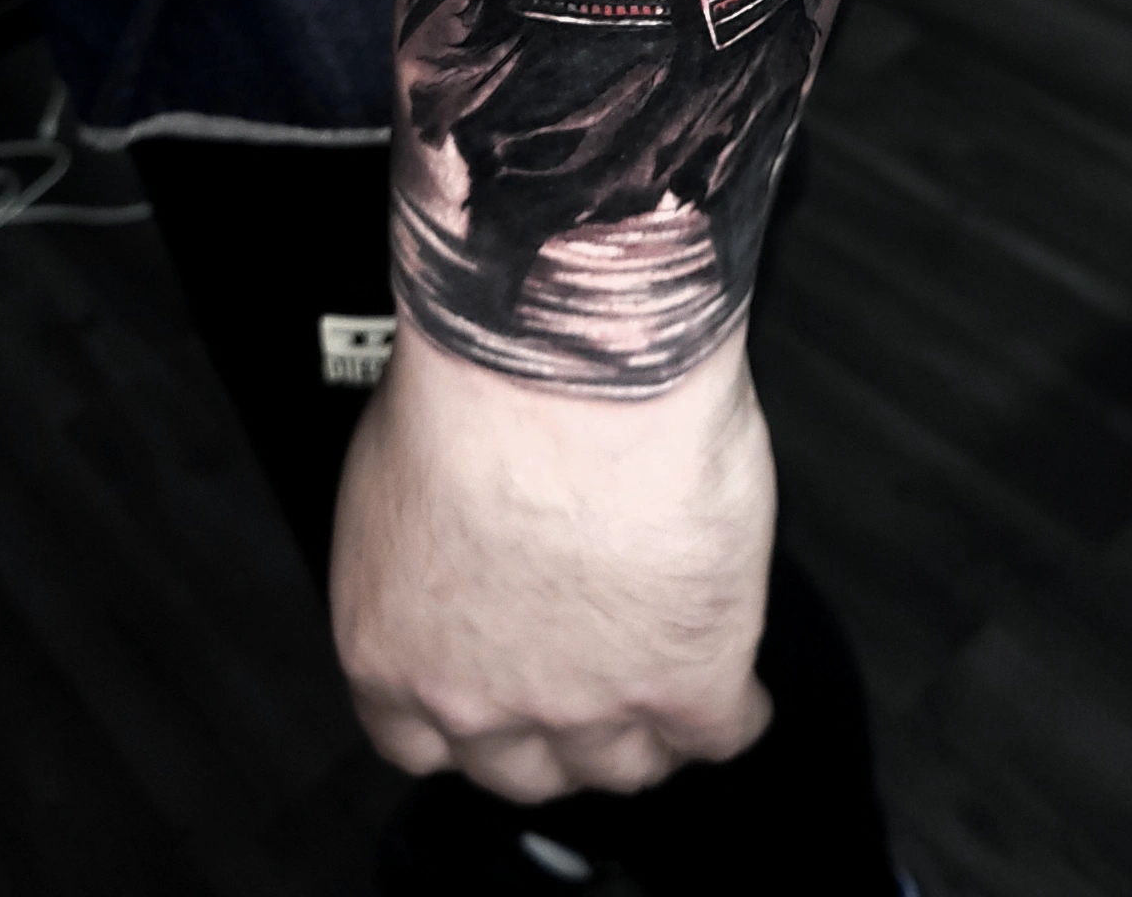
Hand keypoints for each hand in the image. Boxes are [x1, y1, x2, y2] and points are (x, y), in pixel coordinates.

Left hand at [329, 314, 775, 801]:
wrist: (564, 360)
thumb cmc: (477, 378)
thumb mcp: (397, 464)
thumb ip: (425, 539)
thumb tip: (459, 532)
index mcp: (393, 647)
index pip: (422, 742)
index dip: (472, 718)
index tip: (498, 692)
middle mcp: (480, 694)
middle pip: (525, 771)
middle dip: (557, 733)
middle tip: (587, 676)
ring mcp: (588, 700)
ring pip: (625, 765)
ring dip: (647, 733)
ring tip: (667, 684)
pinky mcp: (687, 677)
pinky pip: (724, 731)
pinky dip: (737, 710)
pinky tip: (738, 681)